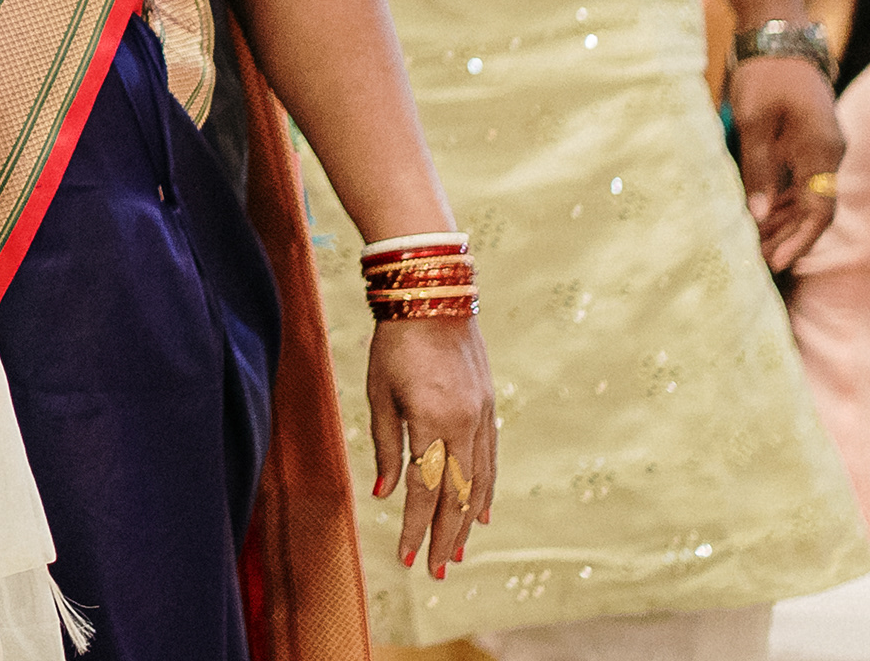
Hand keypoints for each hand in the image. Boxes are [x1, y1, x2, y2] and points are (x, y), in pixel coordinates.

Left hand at [364, 312, 495, 579]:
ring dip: (466, 522)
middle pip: (456, 496)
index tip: (408, 557)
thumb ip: (385, 446)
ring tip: (457, 553)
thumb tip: (384, 494)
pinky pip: (490, 460)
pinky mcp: (489, 409)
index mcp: (431, 422)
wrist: (434, 297)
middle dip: (445, 537)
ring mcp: (482, 418)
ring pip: (478, 483)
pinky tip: (479, 514)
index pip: (424, 491)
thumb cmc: (394, 344)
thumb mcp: (378, 394)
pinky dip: (485, 491)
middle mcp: (464, 425)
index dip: (416, 528)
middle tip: (437, 572)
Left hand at [733, 54, 843, 271]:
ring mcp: (822, 148)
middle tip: (757, 260)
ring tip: (754, 245)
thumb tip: (758, 215)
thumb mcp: (753, 123)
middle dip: (789, 237)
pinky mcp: (810, 142)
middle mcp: (830, 154)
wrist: (780, 40)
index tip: (776, 263)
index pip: (819, 211)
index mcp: (821, 152)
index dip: (799, 241)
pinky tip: (762, 217)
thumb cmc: (765, 77)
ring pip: (808, 197)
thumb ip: (758, 169)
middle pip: (815, 209)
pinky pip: (802, 181)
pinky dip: (783, 200)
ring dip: (784, 221)